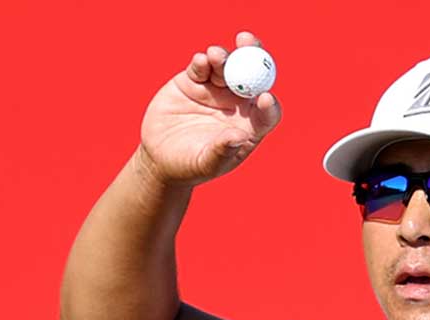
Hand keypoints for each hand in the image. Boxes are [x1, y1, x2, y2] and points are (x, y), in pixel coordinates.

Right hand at [138, 30, 282, 186]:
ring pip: (226, 66)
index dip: (269, 104)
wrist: (161, 157)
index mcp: (250, 125)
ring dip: (224, 57)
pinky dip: (202, 62)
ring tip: (216, 56)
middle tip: (249, 43)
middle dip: (253, 56)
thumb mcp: (206, 164)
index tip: (264, 98)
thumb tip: (239, 137)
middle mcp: (237, 103)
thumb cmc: (190, 166)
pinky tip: (200, 61)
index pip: (268, 111)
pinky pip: (201, 67)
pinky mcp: (194, 81)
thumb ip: (223, 152)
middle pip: (253, 75)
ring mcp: (216, 89)